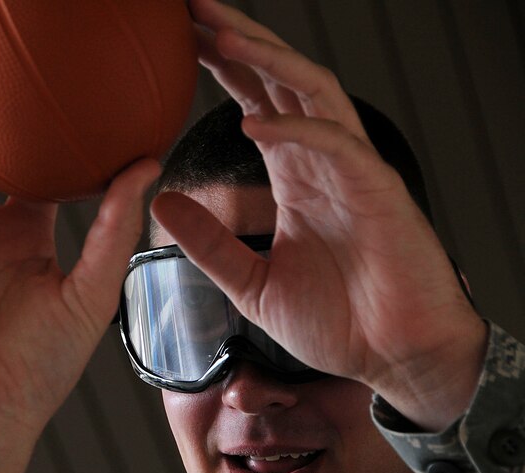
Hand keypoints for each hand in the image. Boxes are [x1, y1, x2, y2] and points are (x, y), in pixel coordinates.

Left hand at [151, 0, 486, 430]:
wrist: (390, 359)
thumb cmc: (335, 322)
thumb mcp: (251, 284)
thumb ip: (209, 244)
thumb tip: (161, 202)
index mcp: (295, 175)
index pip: (256, 101)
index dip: (222, 67)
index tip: (182, 41)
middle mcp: (322, 161)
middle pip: (281, 80)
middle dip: (239, 39)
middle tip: (192, 9)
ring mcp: (353, 171)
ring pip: (313, 93)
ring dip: (268, 60)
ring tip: (220, 34)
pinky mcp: (380, 192)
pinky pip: (337, 146)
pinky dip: (297, 130)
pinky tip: (254, 122)